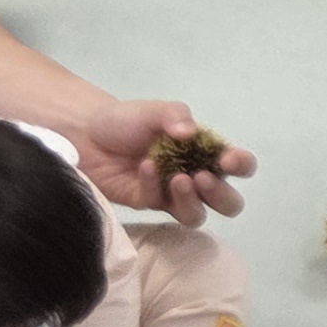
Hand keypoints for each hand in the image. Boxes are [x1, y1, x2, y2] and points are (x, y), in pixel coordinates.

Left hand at [77, 100, 252, 226]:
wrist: (85, 133)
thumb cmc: (127, 121)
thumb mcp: (154, 110)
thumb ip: (175, 115)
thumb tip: (189, 132)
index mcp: (206, 153)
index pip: (239, 166)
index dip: (241, 166)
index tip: (227, 160)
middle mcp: (196, 177)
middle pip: (228, 203)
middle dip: (221, 195)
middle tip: (201, 178)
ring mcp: (171, 195)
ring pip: (197, 216)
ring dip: (192, 202)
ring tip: (178, 180)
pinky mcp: (147, 204)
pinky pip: (158, 204)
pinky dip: (154, 185)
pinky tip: (145, 167)